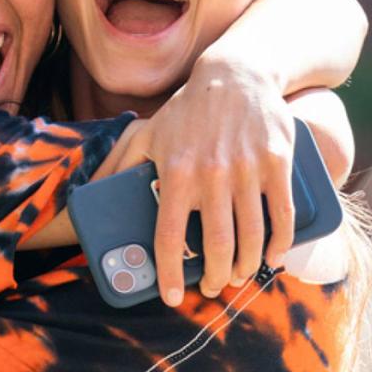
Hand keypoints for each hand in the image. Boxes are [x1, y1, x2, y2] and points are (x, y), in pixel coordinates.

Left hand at [140, 58, 297, 305]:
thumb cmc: (189, 109)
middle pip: (216, 246)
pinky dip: (279, 244)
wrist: (238, 74)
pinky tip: (271, 257)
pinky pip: (281, 215)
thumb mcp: (149, 131)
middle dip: (216, 278)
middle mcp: (211, 174)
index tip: (172, 297)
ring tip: (240, 275)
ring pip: (251, 236)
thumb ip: (120, 163)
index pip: (169, 236)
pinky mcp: (277, 163)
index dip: (170, 273)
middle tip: (215, 287)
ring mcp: (247, 169)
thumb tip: (90, 189)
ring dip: (246, 266)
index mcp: (175, 171)